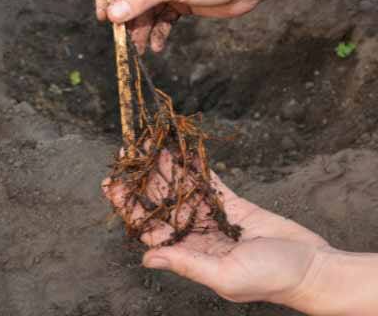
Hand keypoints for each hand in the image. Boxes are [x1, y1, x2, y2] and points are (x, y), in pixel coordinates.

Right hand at [95, 0, 262, 52]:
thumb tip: (112, 14)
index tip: (103, 15)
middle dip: (125, 17)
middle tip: (121, 38)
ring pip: (143, 11)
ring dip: (140, 29)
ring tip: (140, 48)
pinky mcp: (177, 2)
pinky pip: (159, 19)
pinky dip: (157, 33)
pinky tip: (157, 45)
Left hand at [102, 149, 329, 304]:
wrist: (313, 268)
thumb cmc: (271, 279)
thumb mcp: (224, 276)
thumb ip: (185, 264)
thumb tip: (146, 258)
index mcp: (188, 253)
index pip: (148, 227)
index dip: (128, 205)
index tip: (110, 183)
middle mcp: (195, 234)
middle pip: (160, 203)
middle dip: (141, 179)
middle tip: (124, 153)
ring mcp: (213, 218)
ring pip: (181, 189)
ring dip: (164, 167)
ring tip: (146, 144)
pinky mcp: (233, 205)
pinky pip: (208, 182)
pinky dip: (194, 166)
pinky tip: (178, 150)